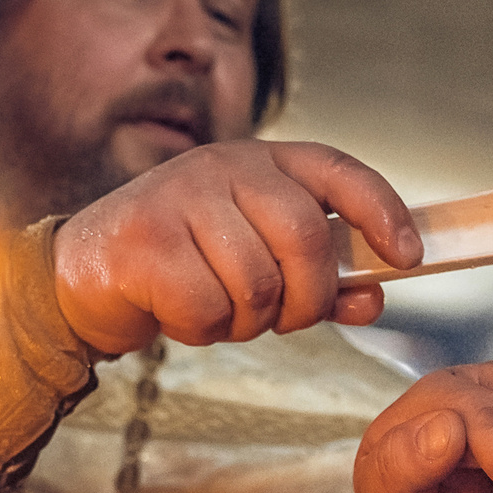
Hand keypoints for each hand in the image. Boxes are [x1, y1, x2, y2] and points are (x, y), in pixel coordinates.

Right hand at [52, 140, 416, 354]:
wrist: (83, 274)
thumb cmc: (182, 265)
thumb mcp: (257, 262)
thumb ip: (317, 277)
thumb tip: (373, 298)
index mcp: (260, 162)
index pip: (339, 172)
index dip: (383, 212)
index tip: (409, 256)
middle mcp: (223, 167)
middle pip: (305, 238)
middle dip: (309, 298)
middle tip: (288, 320)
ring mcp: (180, 198)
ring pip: (258, 282)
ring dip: (249, 321)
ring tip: (221, 313)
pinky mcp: (145, 241)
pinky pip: (209, 308)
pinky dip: (205, 330)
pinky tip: (182, 315)